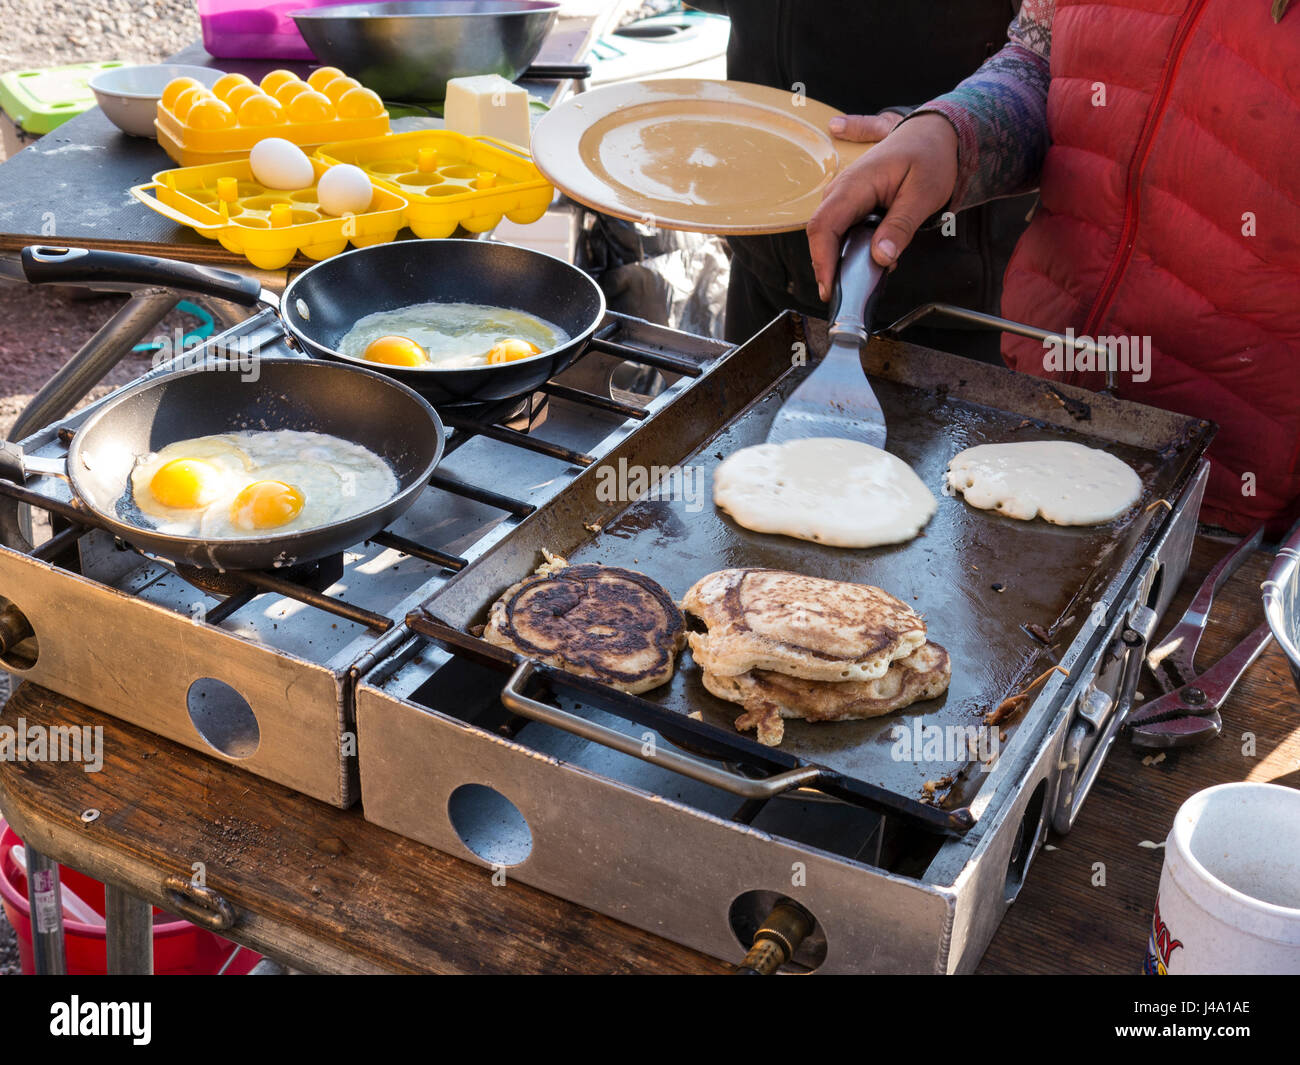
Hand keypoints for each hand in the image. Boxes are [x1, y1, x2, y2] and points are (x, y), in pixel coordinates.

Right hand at [807, 112, 958, 300]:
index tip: (831, 288)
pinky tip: (875, 259)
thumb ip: (901, 227)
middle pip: (821, 235)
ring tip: (868, 276)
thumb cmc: (930, 156)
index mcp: (855, 184)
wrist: (933, 133)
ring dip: (843, 259)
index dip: (822, 261)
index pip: (824, 226)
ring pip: (830, 235)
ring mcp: (844, 196)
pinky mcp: (851, 203)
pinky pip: (843, 231)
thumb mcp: (923, 193)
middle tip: (847, 294)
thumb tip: (881, 258)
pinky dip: (853, 249)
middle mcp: (842, 189)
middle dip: (829, 267)